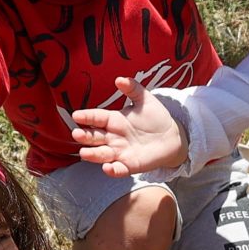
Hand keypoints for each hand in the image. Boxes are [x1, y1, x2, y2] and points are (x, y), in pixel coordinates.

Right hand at [69, 79, 188, 176]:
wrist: (172, 137)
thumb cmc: (155, 117)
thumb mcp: (145, 100)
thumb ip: (133, 89)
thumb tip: (120, 79)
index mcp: (113, 120)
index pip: (96, 118)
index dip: (86, 117)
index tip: (76, 116)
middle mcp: (113, 137)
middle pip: (94, 137)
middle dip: (85, 136)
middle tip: (76, 134)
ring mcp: (120, 152)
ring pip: (102, 154)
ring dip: (93, 155)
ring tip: (84, 153)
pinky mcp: (129, 165)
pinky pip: (119, 169)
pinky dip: (113, 170)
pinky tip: (108, 168)